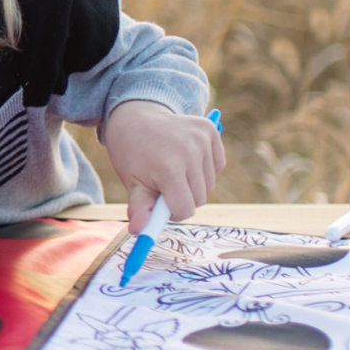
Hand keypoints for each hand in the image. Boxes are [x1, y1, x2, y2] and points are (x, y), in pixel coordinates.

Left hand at [102, 101, 225, 236]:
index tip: (161, 204)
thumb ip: (140, 208)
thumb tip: (139, 231)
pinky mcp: (210, 131)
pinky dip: (204, 168)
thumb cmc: (133, 155)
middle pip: (199, 199)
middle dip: (182, 198)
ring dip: (193, 184)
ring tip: (174, 167)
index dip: (172, 212)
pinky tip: (186, 156)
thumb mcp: (132, 182)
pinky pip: (217, 166)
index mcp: (168, 168)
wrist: (136, 118)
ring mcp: (202, 139)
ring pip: (209, 185)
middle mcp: (189, 152)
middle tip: (164, 183)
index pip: (184, 209)